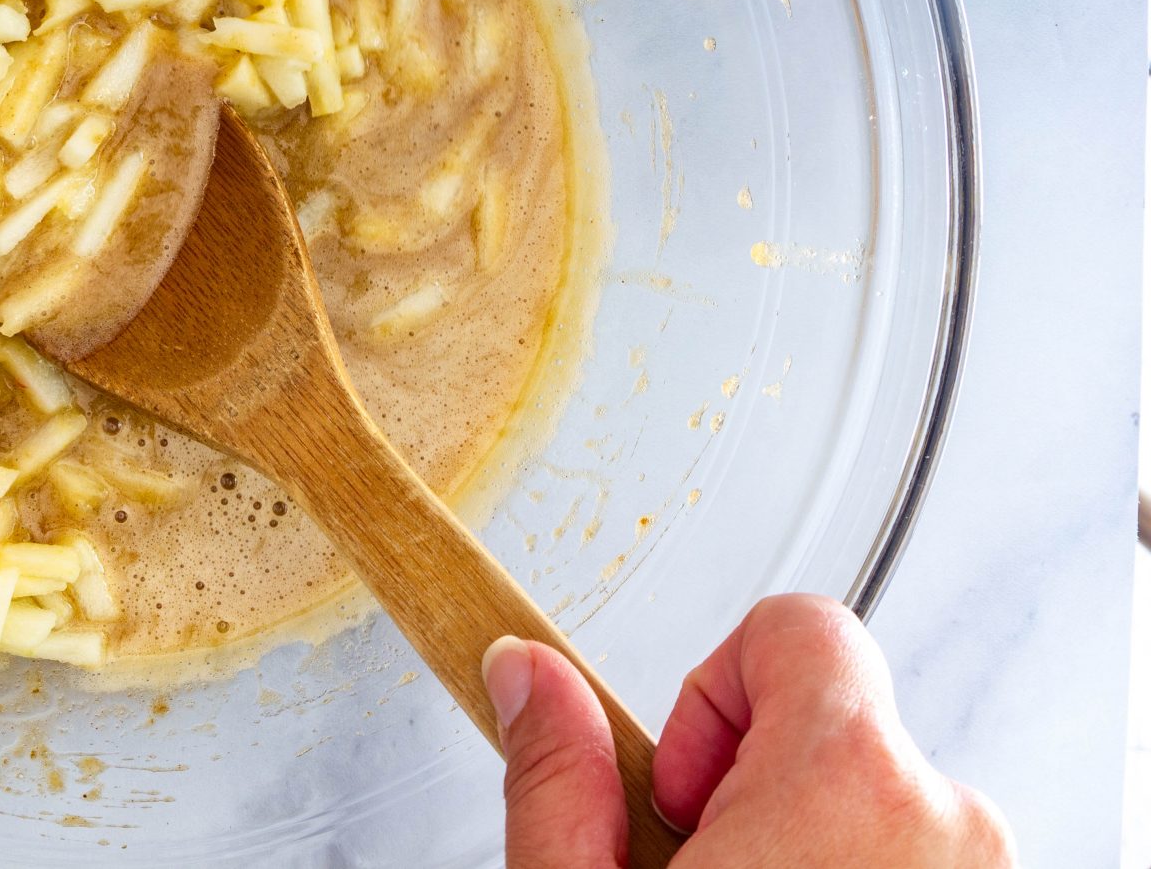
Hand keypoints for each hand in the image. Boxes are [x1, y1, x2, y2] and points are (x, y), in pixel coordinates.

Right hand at [484, 593, 1015, 866]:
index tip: (682, 791)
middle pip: (831, 717)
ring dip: (808, 839)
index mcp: (847, 786)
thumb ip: (558, 777)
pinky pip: (915, 851)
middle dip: (755, 780)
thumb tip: (527, 673)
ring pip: (873, 796)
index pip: (798, 628)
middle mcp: (946, 822)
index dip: (714, 692)